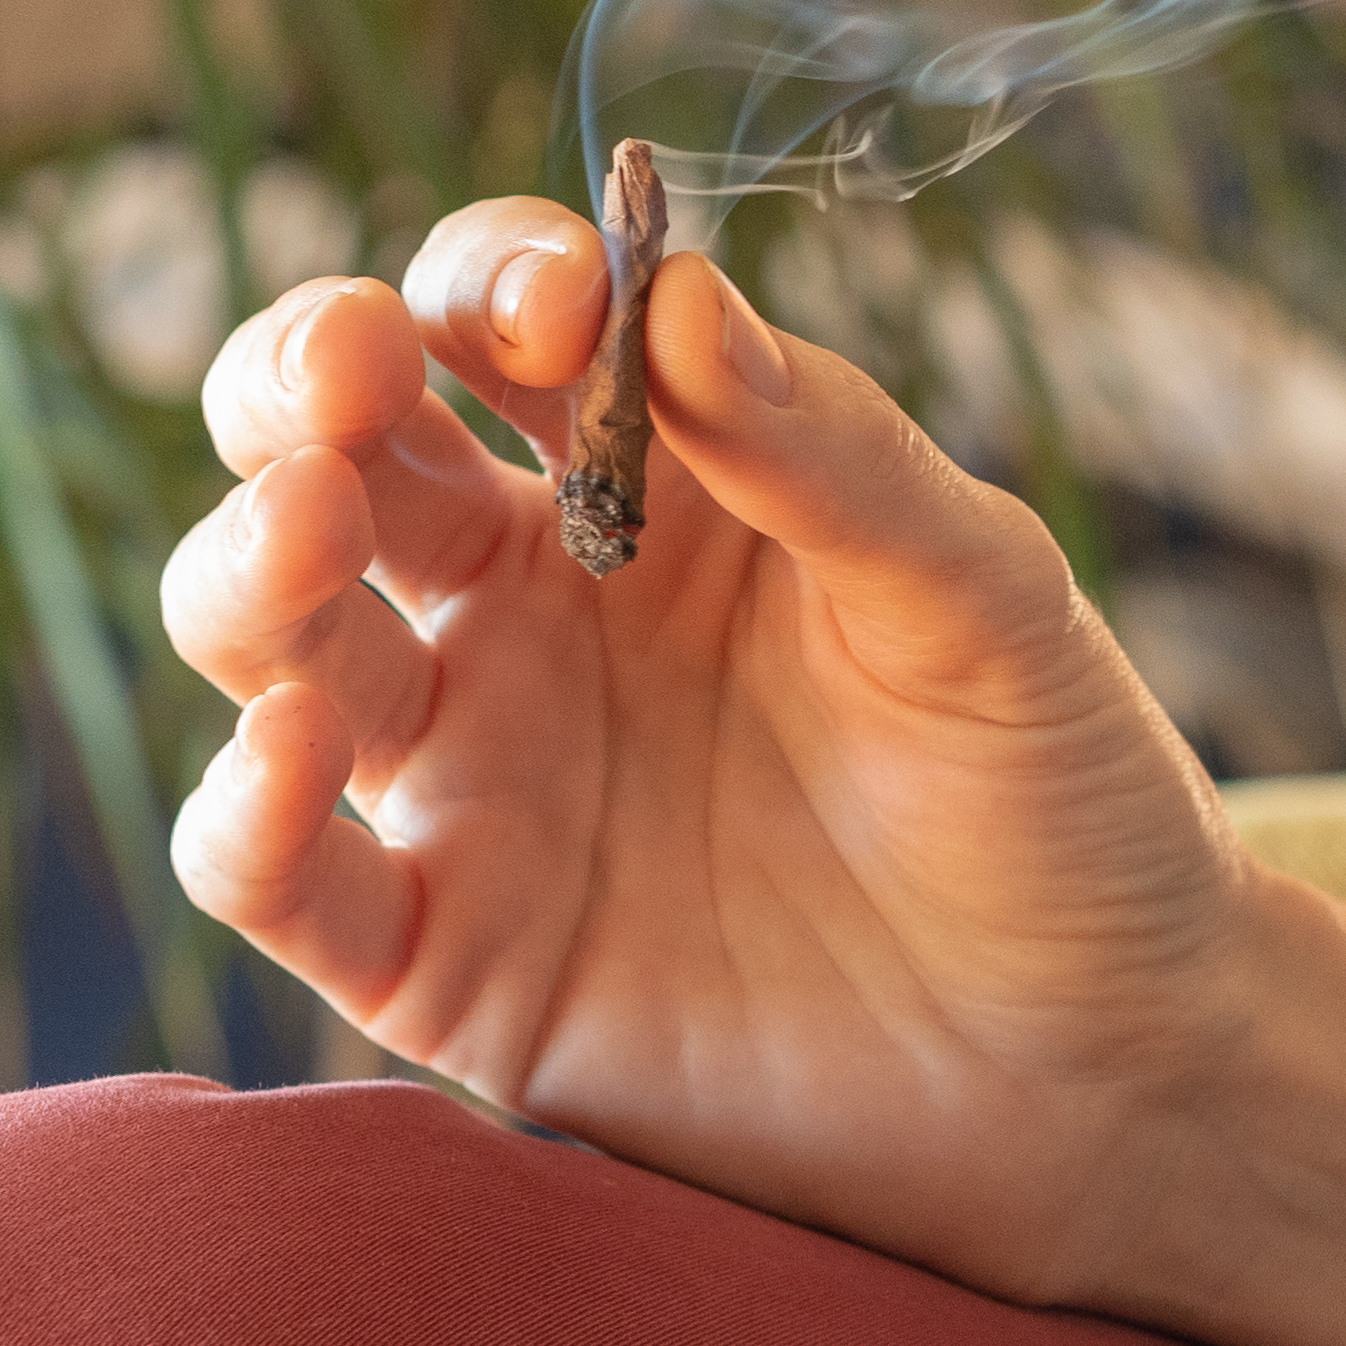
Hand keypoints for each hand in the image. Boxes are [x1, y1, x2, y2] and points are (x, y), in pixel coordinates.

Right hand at [157, 197, 1251, 1298]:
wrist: (1105, 1063)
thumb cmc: (1061, 802)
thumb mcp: (983, 603)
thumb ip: (835, 456)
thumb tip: (678, 296)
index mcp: (656, 484)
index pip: (500, 323)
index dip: (498, 283)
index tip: (567, 310)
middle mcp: (530, 608)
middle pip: (333, 446)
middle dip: (298, 382)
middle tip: (340, 382)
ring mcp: (475, 777)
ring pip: (267, 636)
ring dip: (245, 567)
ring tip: (309, 534)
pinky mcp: (447, 959)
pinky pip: (280, 877)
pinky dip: (241, 812)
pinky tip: (296, 750)